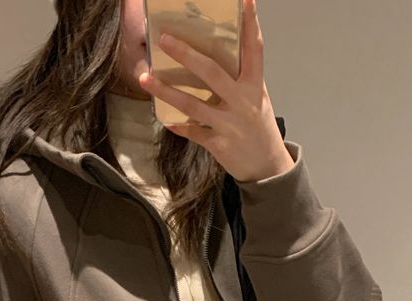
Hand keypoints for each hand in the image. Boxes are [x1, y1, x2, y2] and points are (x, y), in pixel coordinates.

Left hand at [138, 0, 294, 183]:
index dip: (250, 22)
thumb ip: (239, 77)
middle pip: (212, 72)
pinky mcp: (219, 144)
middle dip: (186, 55)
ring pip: (192, 104)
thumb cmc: (258, 125)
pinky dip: (178, 125)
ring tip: (145, 77)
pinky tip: (165, 118)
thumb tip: (213, 51)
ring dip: (166, 91)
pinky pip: (193, 132)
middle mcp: (243, 102)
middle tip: (164, 38)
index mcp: (255, 85)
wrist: (267, 167)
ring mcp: (230, 124)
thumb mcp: (256, 97)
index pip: (254, 48)